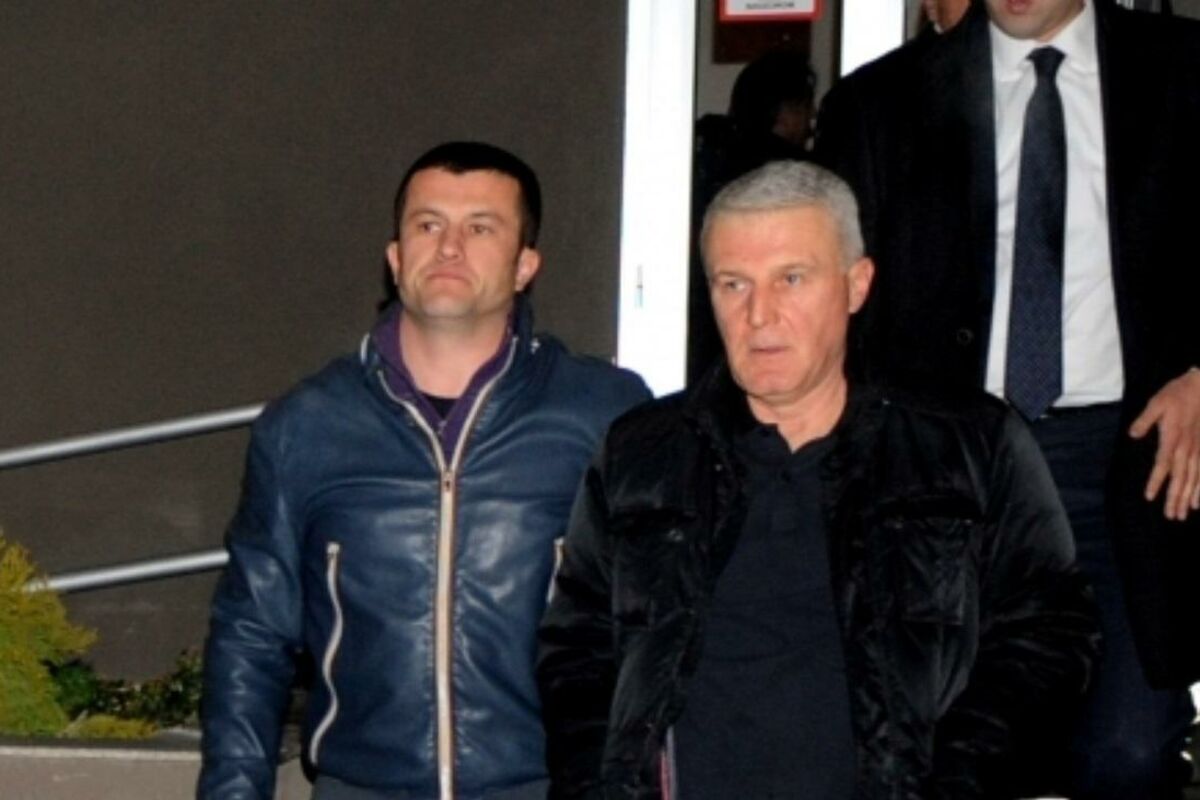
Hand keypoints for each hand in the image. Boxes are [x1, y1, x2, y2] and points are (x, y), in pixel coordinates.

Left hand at [1129, 367, 1199, 520]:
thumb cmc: (1177, 394)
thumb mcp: (1157, 402)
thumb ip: (1145, 419)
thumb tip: (1132, 434)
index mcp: (1173, 437)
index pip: (1163, 464)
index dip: (1156, 481)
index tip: (1149, 497)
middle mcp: (1187, 447)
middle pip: (1180, 477)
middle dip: (1175, 498)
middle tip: (1171, 516)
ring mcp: (1199, 449)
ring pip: (1193, 478)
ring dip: (1188, 497)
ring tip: (1183, 514)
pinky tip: (1198, 502)